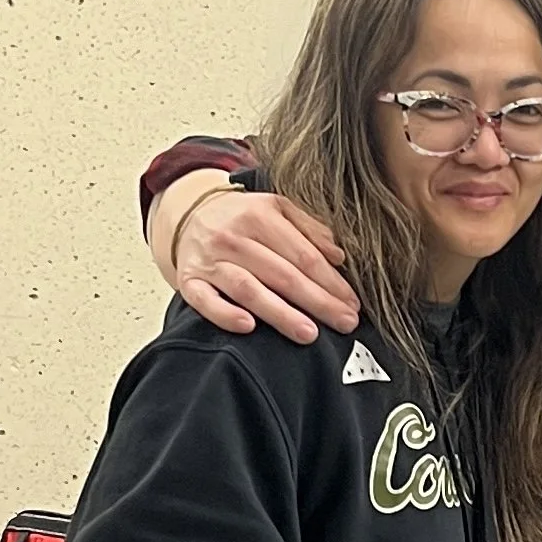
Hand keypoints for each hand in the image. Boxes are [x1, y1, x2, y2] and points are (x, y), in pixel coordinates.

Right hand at [171, 184, 359, 343]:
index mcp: (259, 216)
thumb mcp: (277, 209)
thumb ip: (310, 227)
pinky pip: (205, 301)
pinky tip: (248, 327)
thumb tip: (339, 256)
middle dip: (317, 301)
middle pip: (282, 274)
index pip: (303, 255)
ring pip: (248, 289)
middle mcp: (233, 237)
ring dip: (280, 313)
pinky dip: (225, 315)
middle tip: (344, 322)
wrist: (189, 214)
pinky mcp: (190, 281)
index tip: (352, 302)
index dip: (331, 281)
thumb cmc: (242, 217)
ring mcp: (210, 261)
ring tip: (309, 333)